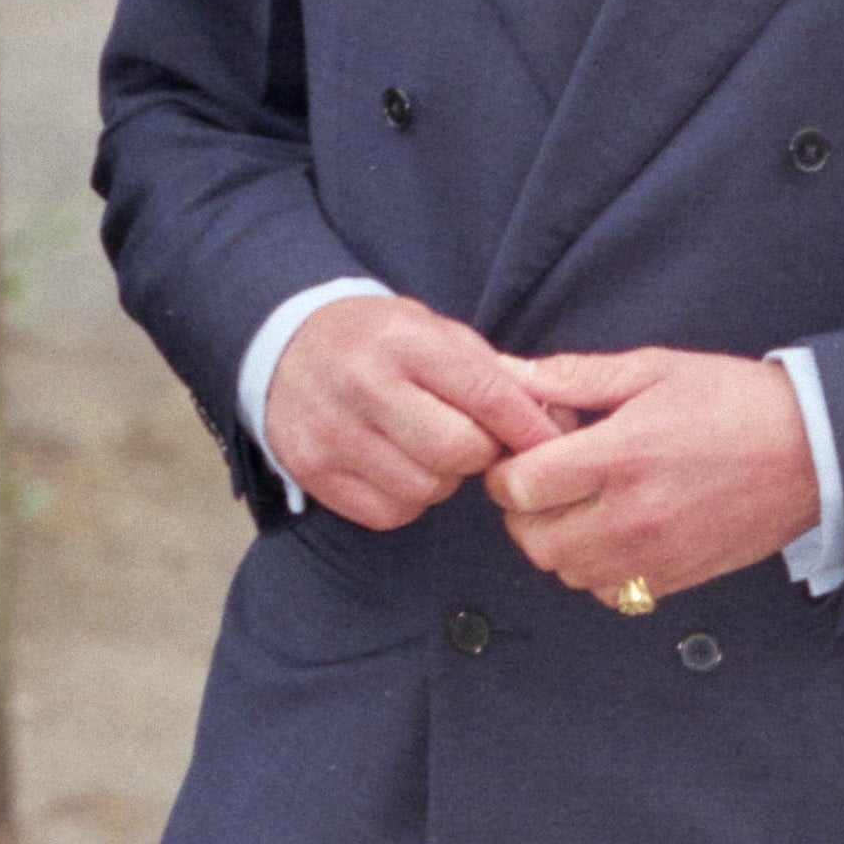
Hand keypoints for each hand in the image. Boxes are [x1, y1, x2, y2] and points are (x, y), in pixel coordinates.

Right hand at [265, 293, 567, 529]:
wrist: (285, 342)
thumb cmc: (379, 340)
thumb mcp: (435, 332)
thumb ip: (494, 374)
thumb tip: (558, 420)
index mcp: (404, 340)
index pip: (486, 395)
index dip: (529, 427)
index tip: (552, 445)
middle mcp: (362, 383)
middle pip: (459, 451)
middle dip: (480, 454)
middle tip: (472, 441)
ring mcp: (331, 430)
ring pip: (425, 488)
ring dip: (441, 479)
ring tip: (426, 451)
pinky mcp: (310, 469)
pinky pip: (388, 512)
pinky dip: (405, 499)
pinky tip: (395, 468)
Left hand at [482, 347, 820, 607]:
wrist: (816, 451)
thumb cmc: (734, 401)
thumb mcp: (654, 370)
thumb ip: (575, 376)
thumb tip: (509, 374)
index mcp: (621, 456)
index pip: (520, 487)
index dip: (506, 471)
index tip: (522, 456)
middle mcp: (633, 514)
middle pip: (534, 540)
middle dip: (524, 511)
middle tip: (545, 483)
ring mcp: (657, 554)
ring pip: (567, 572)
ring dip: (559, 543)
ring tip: (580, 507)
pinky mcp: (680, 578)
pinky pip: (613, 594)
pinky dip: (599, 572)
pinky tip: (613, 536)